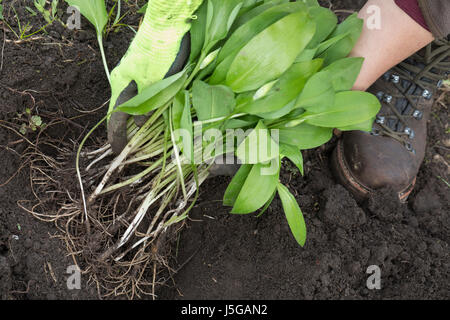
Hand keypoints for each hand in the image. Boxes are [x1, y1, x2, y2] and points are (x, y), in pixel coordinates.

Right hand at [108, 33, 190, 153]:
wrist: (165, 27)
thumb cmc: (160, 56)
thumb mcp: (155, 85)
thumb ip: (146, 106)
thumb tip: (140, 124)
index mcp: (120, 86)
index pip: (114, 118)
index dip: (116, 137)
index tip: (117, 151)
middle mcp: (120, 81)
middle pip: (119, 111)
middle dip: (124, 130)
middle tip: (130, 146)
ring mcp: (128, 74)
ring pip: (128, 102)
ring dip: (133, 118)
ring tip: (140, 133)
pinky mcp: (138, 70)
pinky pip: (136, 94)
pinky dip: (140, 106)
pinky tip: (148, 111)